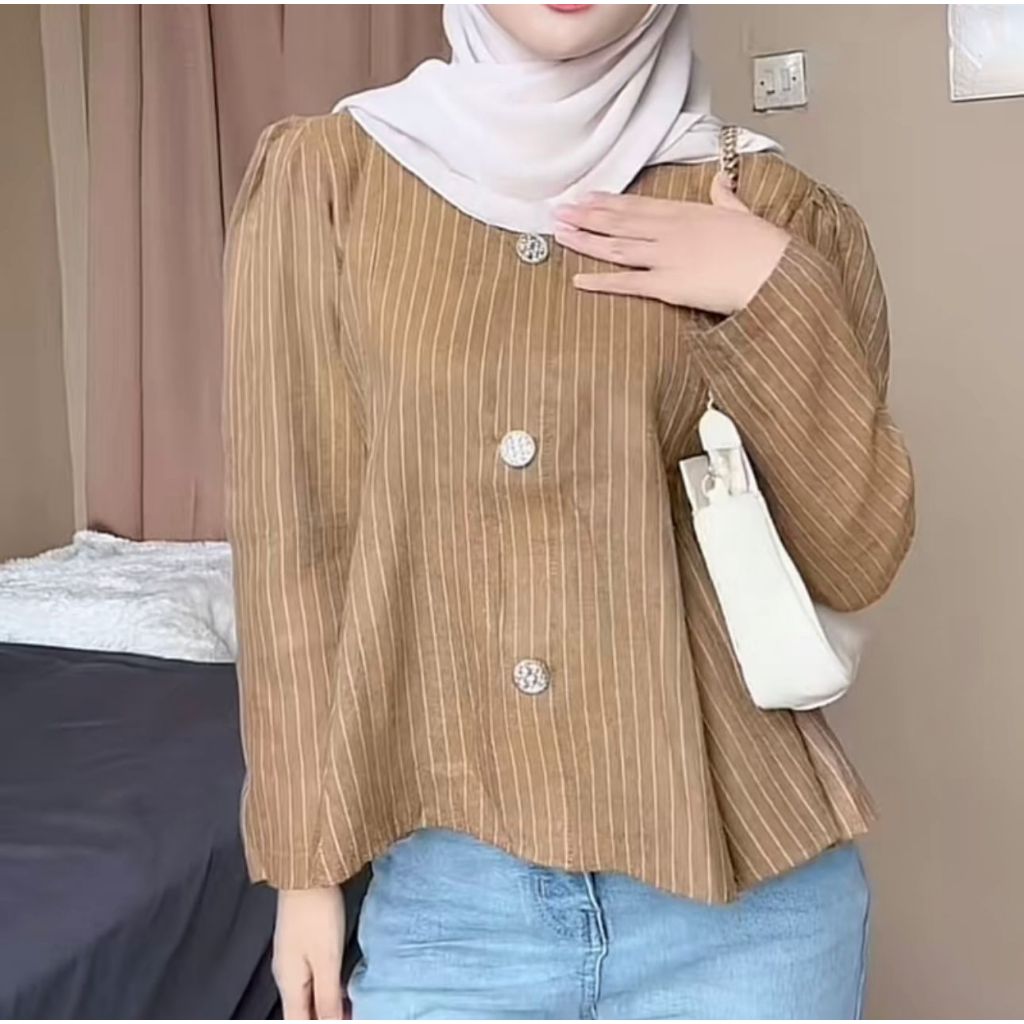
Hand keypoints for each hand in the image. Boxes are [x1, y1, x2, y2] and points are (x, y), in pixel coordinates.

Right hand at [274, 886, 347, 1019]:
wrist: (306, 872)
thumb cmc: (316, 914)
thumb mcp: (326, 960)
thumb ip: (327, 999)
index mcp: (288, 983)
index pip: (297, 1023)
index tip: (345, 1020)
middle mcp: (286, 974)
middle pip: (301, 1011)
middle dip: (323, 1018)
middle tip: (351, 1013)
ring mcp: (292, 957)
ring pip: (307, 995)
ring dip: (326, 1005)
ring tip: (350, 1007)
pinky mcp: (301, 942)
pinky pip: (312, 977)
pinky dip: (326, 988)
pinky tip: (342, 985)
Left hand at [554, 174, 790, 315]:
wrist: (773, 270)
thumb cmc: (763, 245)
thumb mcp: (742, 212)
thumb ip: (725, 197)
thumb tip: (720, 181)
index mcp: (686, 212)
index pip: (638, 205)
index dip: (608, 201)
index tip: (585, 196)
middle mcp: (669, 231)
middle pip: (619, 222)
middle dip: (586, 216)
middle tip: (558, 211)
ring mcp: (665, 257)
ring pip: (616, 247)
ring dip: (585, 240)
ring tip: (559, 234)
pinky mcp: (667, 285)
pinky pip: (627, 283)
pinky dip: (600, 281)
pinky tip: (577, 279)